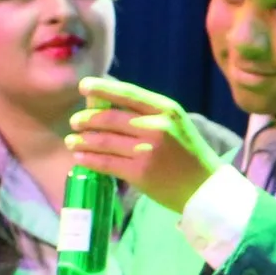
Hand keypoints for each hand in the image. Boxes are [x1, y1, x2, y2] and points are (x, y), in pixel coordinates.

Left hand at [66, 76, 227, 211]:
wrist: (204, 188)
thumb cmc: (186, 153)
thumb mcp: (174, 123)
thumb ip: (146, 113)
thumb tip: (106, 104)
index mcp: (165, 109)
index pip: (127, 94)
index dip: (102, 88)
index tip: (83, 86)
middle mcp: (156, 126)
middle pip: (109, 118)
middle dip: (86, 119)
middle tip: (74, 122)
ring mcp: (147, 150)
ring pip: (104, 141)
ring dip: (82, 140)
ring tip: (71, 140)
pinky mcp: (140, 172)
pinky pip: (106, 162)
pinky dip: (89, 159)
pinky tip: (80, 157)